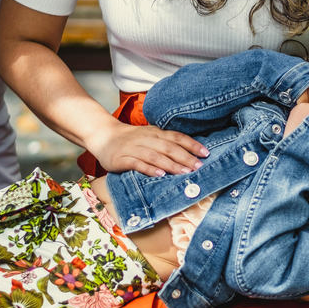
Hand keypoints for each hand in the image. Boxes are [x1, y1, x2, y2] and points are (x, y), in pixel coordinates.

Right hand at [87, 119, 207, 175]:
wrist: (103, 135)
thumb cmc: (131, 139)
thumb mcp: (149, 136)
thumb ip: (166, 143)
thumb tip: (190, 153)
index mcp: (155, 133)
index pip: (177, 137)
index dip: (192, 144)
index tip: (206, 153)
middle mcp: (146, 139)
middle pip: (169, 147)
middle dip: (185, 157)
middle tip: (199, 167)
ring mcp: (133, 148)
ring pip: (155, 155)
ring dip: (171, 164)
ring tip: (185, 172)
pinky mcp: (122, 159)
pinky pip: (137, 163)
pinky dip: (149, 169)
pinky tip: (160, 174)